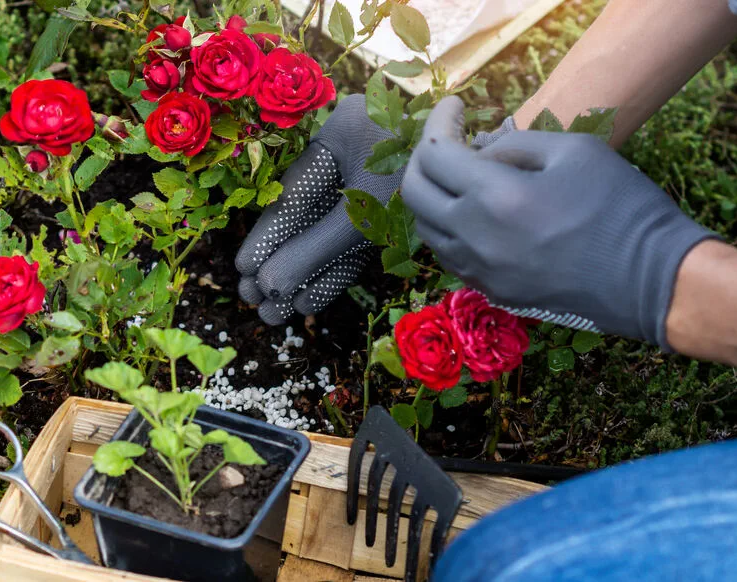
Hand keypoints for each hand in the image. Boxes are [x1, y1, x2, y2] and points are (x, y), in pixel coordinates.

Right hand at [235, 94, 404, 324]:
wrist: (490, 169)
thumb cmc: (424, 174)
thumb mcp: (364, 214)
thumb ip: (316, 249)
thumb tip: (271, 285)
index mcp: (339, 133)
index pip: (292, 195)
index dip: (268, 238)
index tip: (246, 272)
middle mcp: (351, 152)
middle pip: (304, 218)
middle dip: (281, 263)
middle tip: (254, 303)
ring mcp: (371, 177)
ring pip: (327, 233)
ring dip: (305, 273)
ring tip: (277, 310)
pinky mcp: (390, 202)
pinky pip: (354, 239)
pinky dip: (336, 269)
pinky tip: (312, 299)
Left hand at [401, 96, 717, 347]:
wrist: (650, 280)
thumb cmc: (620, 206)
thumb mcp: (573, 151)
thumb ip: (514, 144)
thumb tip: (478, 149)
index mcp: (494, 197)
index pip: (434, 153)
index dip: (438, 122)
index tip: (455, 106)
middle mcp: (473, 237)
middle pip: (414, 192)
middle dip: (423, 158)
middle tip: (446, 138)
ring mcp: (478, 270)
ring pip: (426, 227)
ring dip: (432, 195)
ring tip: (459, 174)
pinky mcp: (490, 290)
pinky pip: (448, 253)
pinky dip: (447, 225)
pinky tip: (471, 211)